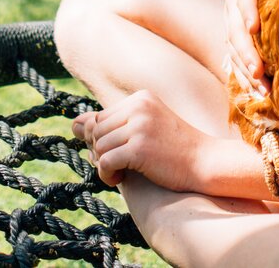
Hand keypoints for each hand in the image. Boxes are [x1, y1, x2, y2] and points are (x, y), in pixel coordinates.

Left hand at [72, 90, 206, 192]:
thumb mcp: (143, 129)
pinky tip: (120, 179)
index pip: (101, 117)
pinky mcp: (139, 148)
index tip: (117, 154)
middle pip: (96, 130)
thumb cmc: (174, 149)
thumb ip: (111, 124)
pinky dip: (106, 174)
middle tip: (116, 166)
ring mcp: (140, 126)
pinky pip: (105, 161)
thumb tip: (73, 123)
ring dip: (103, 165)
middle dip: (100, 152)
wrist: (204, 162)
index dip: (102, 140)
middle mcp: (139, 107)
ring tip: (120, 173)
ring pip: (98, 146)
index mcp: (141, 98)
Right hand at [224, 0, 278, 95]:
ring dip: (245, 68)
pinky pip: (234, 54)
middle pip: (234, 24)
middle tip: (260, 72)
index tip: (254, 28)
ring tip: (263, 89)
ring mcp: (231, 13)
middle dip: (246, 50)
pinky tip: (258, 91)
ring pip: (232, 44)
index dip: (247, 9)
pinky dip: (244, 73)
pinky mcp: (234, 31)